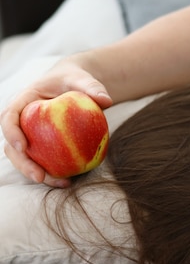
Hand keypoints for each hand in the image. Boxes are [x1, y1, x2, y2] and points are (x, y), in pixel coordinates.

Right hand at [0, 60, 112, 186]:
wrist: (75, 84)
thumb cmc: (76, 80)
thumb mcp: (83, 79)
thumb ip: (92, 87)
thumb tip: (106, 100)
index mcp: (23, 101)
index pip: (9, 117)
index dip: (11, 133)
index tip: (23, 147)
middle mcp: (21, 120)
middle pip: (12, 145)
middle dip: (22, 164)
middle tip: (39, 177)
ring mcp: (29, 134)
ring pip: (24, 158)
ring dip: (37, 174)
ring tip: (60, 183)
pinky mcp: (40, 145)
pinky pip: (42, 160)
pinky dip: (52, 172)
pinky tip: (69, 182)